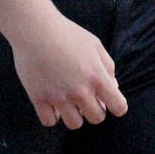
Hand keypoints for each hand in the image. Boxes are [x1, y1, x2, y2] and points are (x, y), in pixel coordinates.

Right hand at [12, 12, 127, 129]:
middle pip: (97, 118)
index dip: (117, 106)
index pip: (118, 106)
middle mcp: (80, 91)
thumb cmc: (67, 33)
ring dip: (74, 114)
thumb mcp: (94, 44)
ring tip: (68, 100)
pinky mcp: (39, 99)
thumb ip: (107, 66)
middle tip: (86, 98)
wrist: (36, 29)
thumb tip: (113, 87)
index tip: (109, 102)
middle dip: (95, 110)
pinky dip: (52, 115)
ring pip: (74, 124)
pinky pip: (50, 122)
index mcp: (97, 77)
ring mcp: (59, 97)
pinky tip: (52, 102)